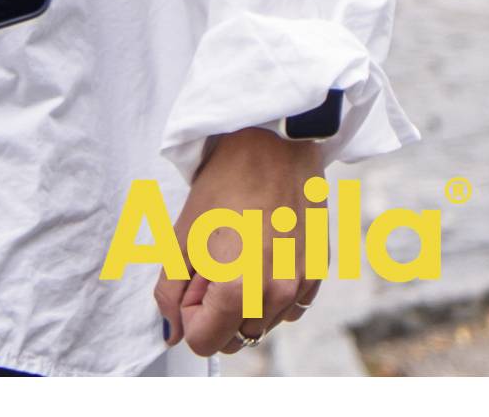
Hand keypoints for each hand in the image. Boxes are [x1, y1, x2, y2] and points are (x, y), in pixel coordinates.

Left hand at [154, 128, 325, 357]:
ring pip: (262, 325)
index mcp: (239, 290)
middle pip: (235, 339)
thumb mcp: (182, 234)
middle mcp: (276, 297)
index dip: (188, 313)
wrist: (274, 146)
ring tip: (238, 252)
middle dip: (215, 311)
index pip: (204, 342)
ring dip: (244, 303)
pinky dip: (270, 293)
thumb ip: (170, 290)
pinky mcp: (318, 275)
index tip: (190, 279)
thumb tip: (171, 331)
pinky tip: (262, 254)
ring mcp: (301, 288)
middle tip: (211, 262)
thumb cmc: (224, 184)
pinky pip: (288, 307)